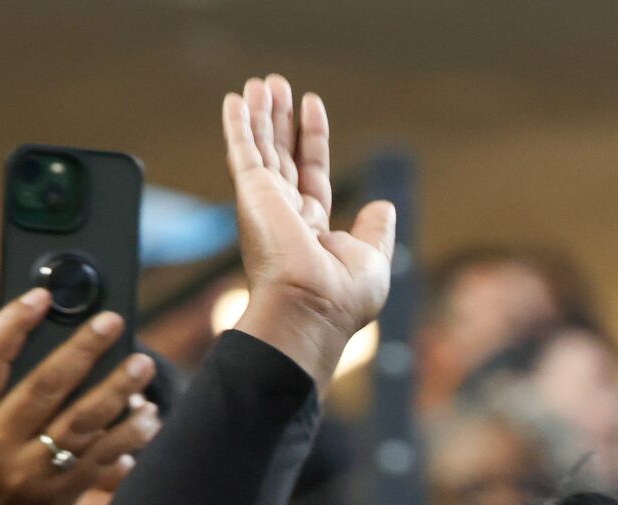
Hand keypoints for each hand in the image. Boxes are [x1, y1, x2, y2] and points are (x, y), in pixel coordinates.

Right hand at [0, 292, 156, 504]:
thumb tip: (3, 344)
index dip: (13, 321)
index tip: (41, 295)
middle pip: (45, 382)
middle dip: (83, 346)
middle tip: (112, 321)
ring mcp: (27, 476)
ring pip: (82, 418)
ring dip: (118, 387)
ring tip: (142, 363)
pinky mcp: (56, 500)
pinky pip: (101, 458)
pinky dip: (128, 434)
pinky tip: (146, 417)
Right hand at [221, 75, 394, 389]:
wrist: (310, 309)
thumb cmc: (342, 298)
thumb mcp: (373, 259)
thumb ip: (375, 230)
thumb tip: (383, 206)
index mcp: (311, 231)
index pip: (312, 173)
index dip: (312, 138)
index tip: (311, 105)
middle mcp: (284, 216)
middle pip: (282, 156)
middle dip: (279, 121)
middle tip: (276, 86)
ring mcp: (265, 205)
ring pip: (261, 148)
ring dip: (260, 114)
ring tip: (261, 82)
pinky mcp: (252, 195)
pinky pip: (243, 152)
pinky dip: (237, 126)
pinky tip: (235, 100)